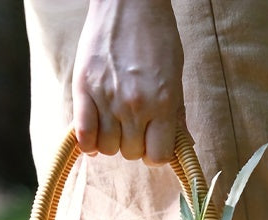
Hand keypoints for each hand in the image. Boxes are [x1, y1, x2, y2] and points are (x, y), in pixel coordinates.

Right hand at [72, 0, 183, 164]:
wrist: (128, 1)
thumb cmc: (156, 35)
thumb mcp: (175, 74)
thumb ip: (176, 113)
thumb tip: (184, 145)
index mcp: (162, 103)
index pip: (158, 155)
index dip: (156, 153)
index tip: (153, 143)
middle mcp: (135, 106)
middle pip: (131, 153)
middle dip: (134, 144)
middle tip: (134, 126)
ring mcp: (107, 99)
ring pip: (108, 149)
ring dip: (111, 141)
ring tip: (115, 123)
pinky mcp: (84, 90)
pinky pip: (83, 137)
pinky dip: (88, 143)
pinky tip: (94, 134)